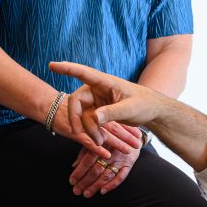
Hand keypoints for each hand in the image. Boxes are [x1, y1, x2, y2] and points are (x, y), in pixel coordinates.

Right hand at [50, 61, 164, 149]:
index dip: (67, 69)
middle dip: (77, 119)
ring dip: (87, 129)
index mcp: (105, 82)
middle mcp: (98, 89)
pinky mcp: (99, 111)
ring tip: (100, 142)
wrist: (154, 112)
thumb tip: (94, 118)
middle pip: (77, 101)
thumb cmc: (145, 105)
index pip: (83, 72)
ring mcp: (98, 100)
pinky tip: (99, 141)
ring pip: (82, 114)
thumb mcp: (130, 109)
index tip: (52, 65)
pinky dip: (91, 131)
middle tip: (80, 134)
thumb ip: (112, 112)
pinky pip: (88, 121)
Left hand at [70, 131, 141, 197]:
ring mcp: (120, 159)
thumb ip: (85, 151)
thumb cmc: (111, 136)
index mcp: (101, 144)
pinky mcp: (129, 164)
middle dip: (85, 182)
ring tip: (87, 193)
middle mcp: (111, 152)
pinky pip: (121, 177)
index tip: (72, 181)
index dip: (79, 172)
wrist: (132, 132)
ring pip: (106, 175)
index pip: (88, 160)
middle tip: (77, 190)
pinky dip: (112, 185)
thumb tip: (74, 165)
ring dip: (95, 186)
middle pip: (96, 170)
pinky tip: (102, 191)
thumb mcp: (97, 139)